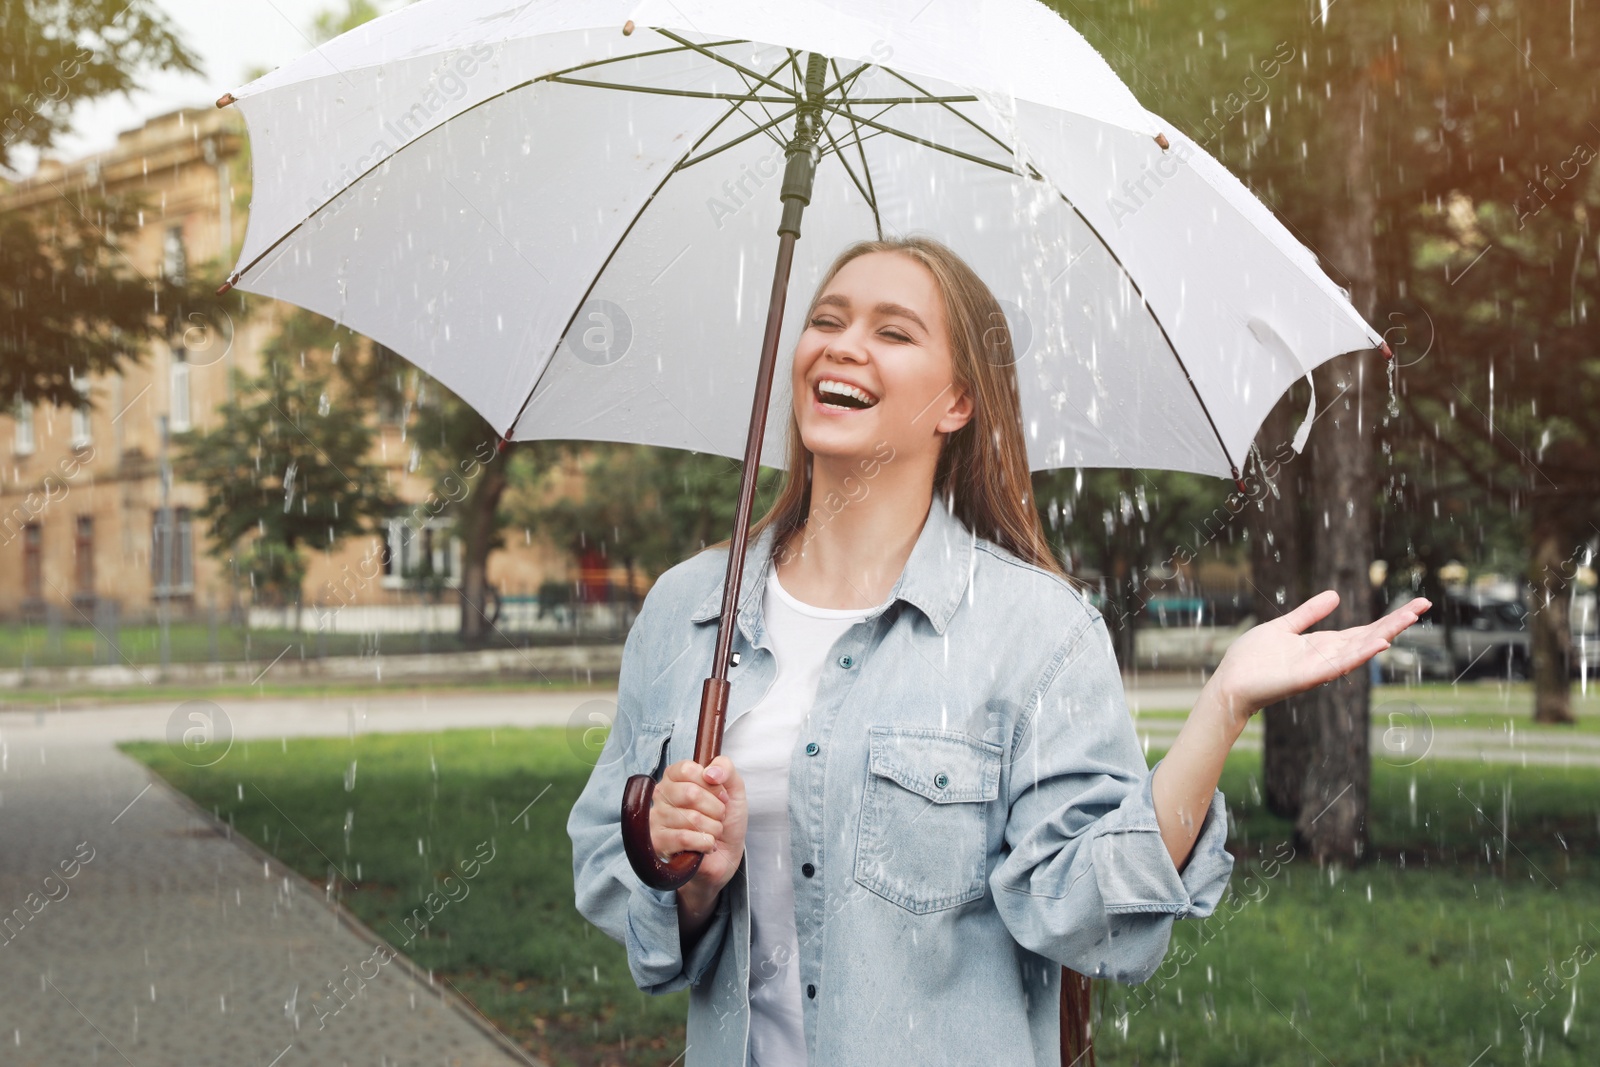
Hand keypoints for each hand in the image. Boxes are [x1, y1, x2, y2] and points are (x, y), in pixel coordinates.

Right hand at [649, 755, 746, 896]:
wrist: (725, 855)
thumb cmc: (726, 820)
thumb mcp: (734, 789)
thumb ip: (725, 768)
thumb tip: (710, 772)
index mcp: (675, 777)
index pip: (688, 770)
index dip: (712, 785)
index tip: (721, 796)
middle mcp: (661, 794)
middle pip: (690, 793)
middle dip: (716, 809)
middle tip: (718, 817)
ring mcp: (657, 818)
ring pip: (691, 818)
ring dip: (713, 829)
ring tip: (711, 832)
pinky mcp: (657, 842)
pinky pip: (684, 838)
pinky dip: (705, 843)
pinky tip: (706, 845)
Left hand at [1206, 591, 1430, 724]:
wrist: (1230, 683)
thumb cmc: (1252, 659)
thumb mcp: (1284, 627)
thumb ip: (1309, 613)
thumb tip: (1336, 595)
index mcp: (1322, 644)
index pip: (1363, 629)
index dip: (1388, 618)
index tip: (1415, 605)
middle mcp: (1327, 656)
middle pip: (1367, 637)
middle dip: (1395, 622)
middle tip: (1424, 605)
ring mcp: (1319, 667)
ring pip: (1358, 651)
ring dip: (1382, 636)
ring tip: (1408, 620)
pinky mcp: (1307, 677)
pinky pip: (1337, 665)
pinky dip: (1358, 655)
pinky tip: (1378, 644)